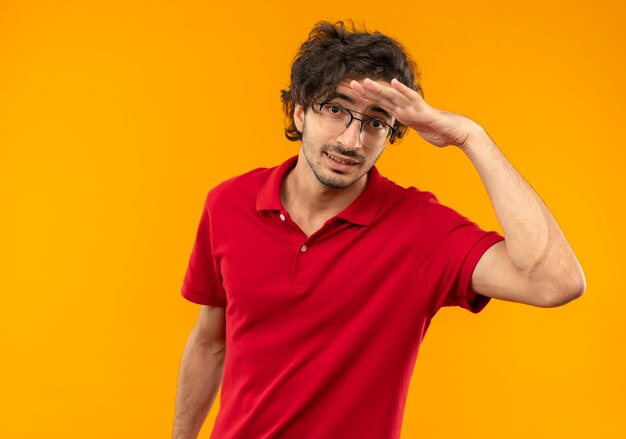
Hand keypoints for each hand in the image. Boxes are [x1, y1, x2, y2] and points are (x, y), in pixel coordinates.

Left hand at [349, 78, 483, 148]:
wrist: (460, 134)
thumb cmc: (443, 133)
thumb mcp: (422, 131)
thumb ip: (414, 127)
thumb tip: (409, 126)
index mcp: (404, 114)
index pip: (382, 104)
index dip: (368, 97)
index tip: (354, 91)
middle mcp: (407, 108)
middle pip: (383, 98)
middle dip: (366, 91)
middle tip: (350, 83)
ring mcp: (415, 108)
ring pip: (394, 96)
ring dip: (379, 89)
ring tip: (365, 82)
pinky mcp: (424, 111)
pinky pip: (412, 99)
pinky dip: (403, 90)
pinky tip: (393, 83)